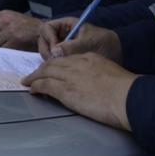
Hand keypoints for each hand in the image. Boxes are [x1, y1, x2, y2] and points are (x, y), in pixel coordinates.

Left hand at [0, 10, 41, 50]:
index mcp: (3, 14)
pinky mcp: (14, 42)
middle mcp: (5, 21)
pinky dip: (4, 49)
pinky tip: (11, 46)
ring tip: (6, 42)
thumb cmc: (25, 25)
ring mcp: (9, 32)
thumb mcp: (11, 17)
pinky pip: (1, 48)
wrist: (41, 31)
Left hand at [22, 53, 136, 130]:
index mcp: (90, 58)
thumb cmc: (126, 90)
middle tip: (34, 74)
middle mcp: (77, 63)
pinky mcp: (65, 90)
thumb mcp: (111, 74)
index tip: (52, 69)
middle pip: (54, 63)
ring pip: (46, 72)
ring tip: (28, 81)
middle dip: (42, 69)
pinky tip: (32, 89)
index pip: (67, 59)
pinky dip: (36, 86)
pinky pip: (45, 85)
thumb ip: (99, 76)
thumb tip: (95, 85)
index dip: (57, 64)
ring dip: (35, 77)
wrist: (127, 97)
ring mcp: (70, 76)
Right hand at [37, 17, 122, 62]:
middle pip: (44, 41)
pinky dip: (56, 66)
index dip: (48, 39)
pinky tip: (62, 72)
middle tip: (54, 63)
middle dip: (47, 52)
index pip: (47, 28)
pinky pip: (55, 61)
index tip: (55, 50)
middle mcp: (62, 35)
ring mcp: (63, 46)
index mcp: (67, 25)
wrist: (118, 53)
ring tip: (60, 69)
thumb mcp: (88, 42)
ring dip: (51, 60)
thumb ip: (72, 46)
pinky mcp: (66, 57)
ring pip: (48, 52)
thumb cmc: (104, 42)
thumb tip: (54, 52)